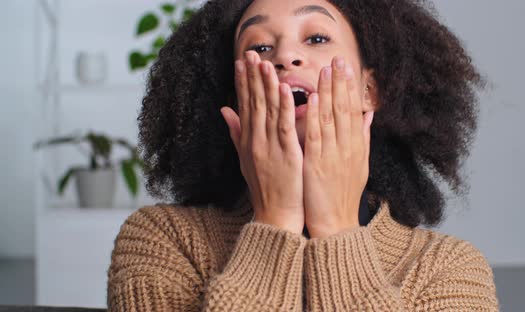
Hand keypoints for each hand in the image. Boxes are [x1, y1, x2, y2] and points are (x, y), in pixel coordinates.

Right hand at [221, 51, 304, 233]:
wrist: (274, 216)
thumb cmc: (264, 187)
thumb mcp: (245, 158)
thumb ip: (236, 132)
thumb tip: (224, 110)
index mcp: (248, 140)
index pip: (244, 105)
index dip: (242, 82)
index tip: (241, 62)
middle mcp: (255, 141)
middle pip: (253, 103)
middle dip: (252, 77)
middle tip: (251, 53)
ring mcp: (269, 147)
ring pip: (267, 111)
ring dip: (266, 86)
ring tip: (264, 63)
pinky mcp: (286, 155)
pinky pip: (284, 127)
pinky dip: (284, 107)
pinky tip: (284, 89)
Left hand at [303, 57, 374, 237]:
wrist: (336, 224)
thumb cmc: (343, 194)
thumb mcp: (359, 164)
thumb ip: (362, 137)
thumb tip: (368, 115)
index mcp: (356, 146)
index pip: (353, 110)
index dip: (349, 87)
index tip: (346, 67)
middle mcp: (347, 148)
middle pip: (345, 109)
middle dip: (341, 83)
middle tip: (337, 59)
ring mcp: (333, 155)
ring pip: (331, 118)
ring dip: (328, 93)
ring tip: (326, 70)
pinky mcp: (318, 165)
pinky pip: (317, 137)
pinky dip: (316, 117)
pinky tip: (314, 99)